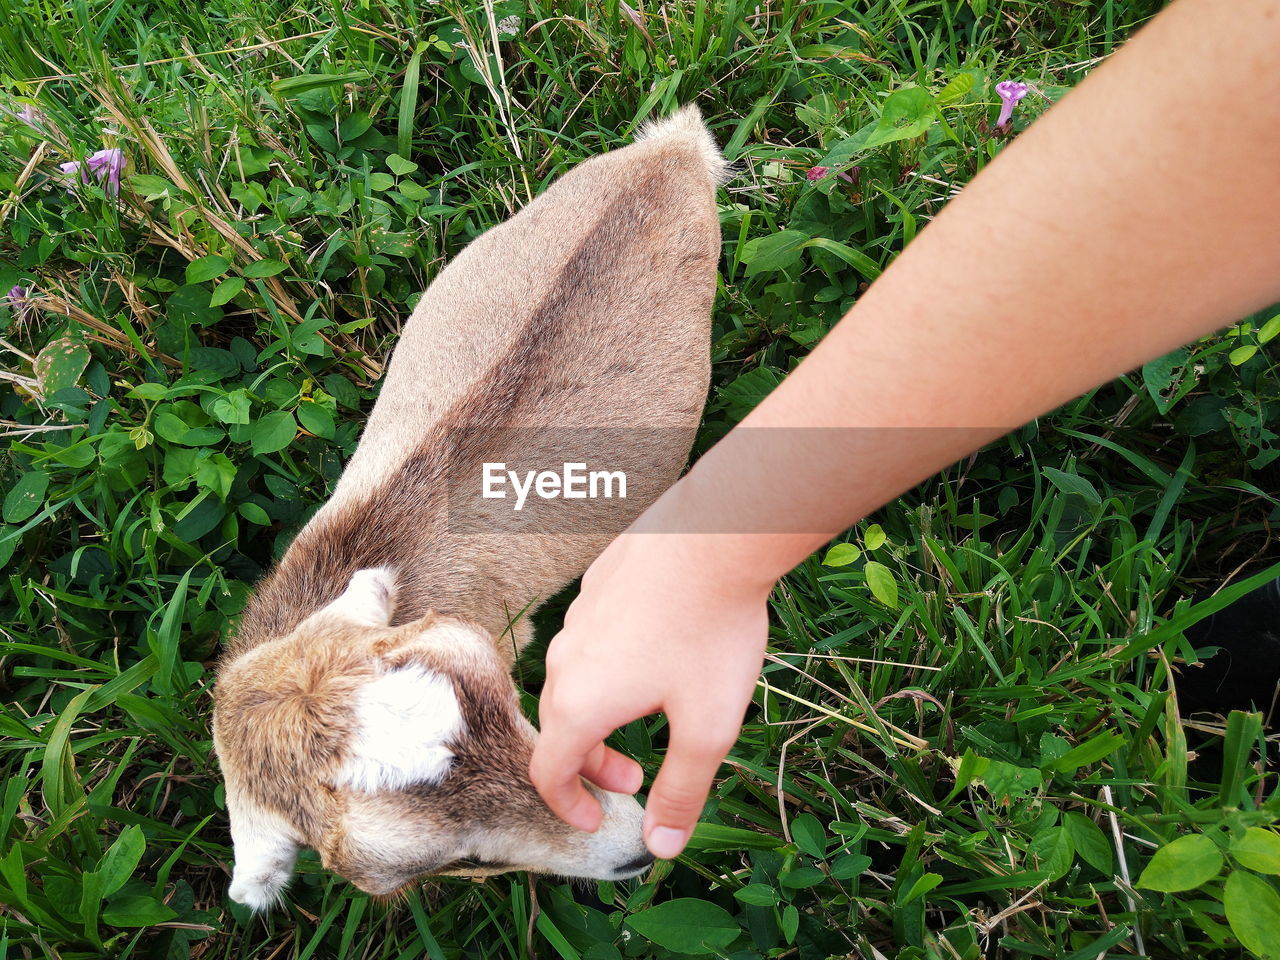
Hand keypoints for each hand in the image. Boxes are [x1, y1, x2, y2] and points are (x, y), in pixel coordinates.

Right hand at [529, 530, 770, 859]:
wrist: (718, 535)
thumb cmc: (712, 632)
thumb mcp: (707, 728)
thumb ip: (681, 790)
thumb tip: (661, 846)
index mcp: (579, 701)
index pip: (548, 771)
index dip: (569, 806)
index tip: (597, 818)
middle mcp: (565, 658)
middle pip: (562, 725)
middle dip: (595, 762)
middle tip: (637, 776)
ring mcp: (579, 616)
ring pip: (579, 679)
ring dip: (607, 712)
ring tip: (655, 712)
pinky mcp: (598, 584)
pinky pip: (595, 639)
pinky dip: (615, 666)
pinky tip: (661, 653)